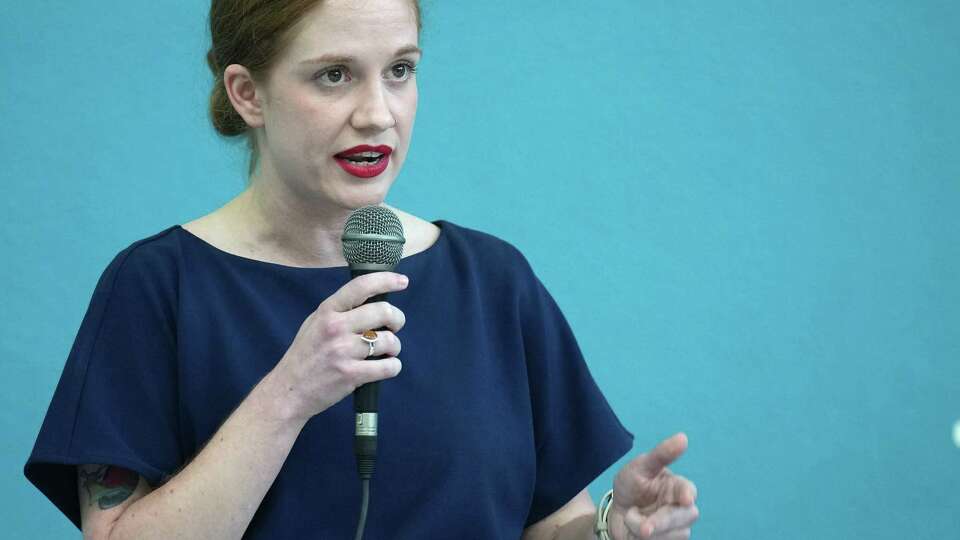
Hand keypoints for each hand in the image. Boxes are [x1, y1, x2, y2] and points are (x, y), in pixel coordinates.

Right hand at [271, 271, 408, 421]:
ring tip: (386, 352)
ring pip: (390, 341)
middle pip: (384, 312)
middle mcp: (336, 327)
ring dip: (394, 347)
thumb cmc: (306, 356)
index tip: (402, 281)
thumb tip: (372, 301)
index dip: (386, 280)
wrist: (289, 390)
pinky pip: (389, 367)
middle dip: (397, 319)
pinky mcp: (351, 374)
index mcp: (327, 311)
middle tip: (394, 327)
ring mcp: (343, 351)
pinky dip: (393, 367)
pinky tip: (385, 367)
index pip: (361, 286)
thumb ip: (340, 311)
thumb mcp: (315, 324)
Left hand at [606, 433, 698, 539]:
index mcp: (678, 486)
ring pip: (672, 535)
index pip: (688, 489)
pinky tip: (637, 531)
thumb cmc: (631, 486)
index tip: (685, 499)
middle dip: (661, 522)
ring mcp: (679, 527)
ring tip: (632, 516)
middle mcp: (683, 508)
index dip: (686, 494)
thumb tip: (683, 438)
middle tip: (643, 528)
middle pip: (683, 517)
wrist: (617, 513)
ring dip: (645, 530)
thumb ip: (661, 455)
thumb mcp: (640, 467)